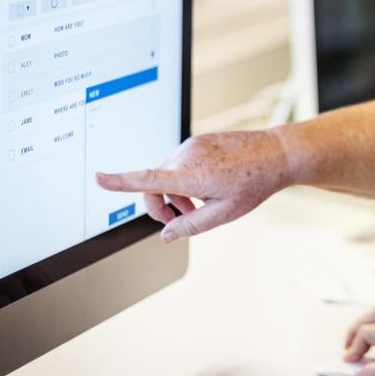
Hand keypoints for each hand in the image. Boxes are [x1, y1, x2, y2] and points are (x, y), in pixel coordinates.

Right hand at [96, 131, 292, 241]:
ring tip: (200, 203)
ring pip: (166, 174)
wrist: (275, 155)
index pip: (147, 180)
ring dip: (174, 192)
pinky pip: (179, 162)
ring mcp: (190, 145)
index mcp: (191, 175)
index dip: (120, 181)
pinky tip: (207, 185)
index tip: (98, 178)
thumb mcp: (223, 214)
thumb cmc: (254, 184)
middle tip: (180, 219)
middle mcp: (186, 156)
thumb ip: (190, 226)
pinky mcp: (196, 140)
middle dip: (161, 205)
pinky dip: (184, 178)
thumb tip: (165, 235)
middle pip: (154, 185)